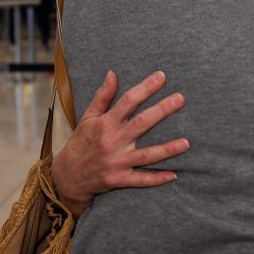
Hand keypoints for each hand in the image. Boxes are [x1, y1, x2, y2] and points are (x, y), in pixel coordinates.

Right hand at [50, 69, 189, 216]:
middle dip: (162, 111)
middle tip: (181, 99)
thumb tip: (113, 73)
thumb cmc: (80, 142)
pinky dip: (156, 179)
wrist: (66, 176)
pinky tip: (174, 174)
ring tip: (186, 143)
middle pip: (141, 123)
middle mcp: (113, 141)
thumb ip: (103, 96)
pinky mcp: (118, 179)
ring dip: (167, 149)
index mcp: (106, 123)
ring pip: (146, 155)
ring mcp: (117, 161)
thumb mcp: (87, 117)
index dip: (146, 88)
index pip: (128, 101)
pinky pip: (140, 180)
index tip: (162, 76)